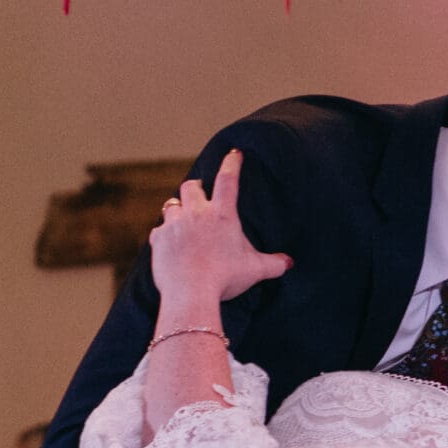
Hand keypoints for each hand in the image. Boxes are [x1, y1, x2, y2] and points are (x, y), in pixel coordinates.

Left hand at [148, 152, 289, 304]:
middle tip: (200, 195)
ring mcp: (174, 225)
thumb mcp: (254, 270)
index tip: (234, 153)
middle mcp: (196, 214)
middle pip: (191, 187)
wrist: (191, 293)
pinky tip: (169, 245)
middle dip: (196, 188)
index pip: (228, 180)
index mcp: (222, 215)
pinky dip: (164, 236)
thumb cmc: (225, 279)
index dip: (232, 163)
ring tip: (182, 219)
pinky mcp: (158, 240)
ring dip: (177, 210)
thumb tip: (289, 263)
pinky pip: (159, 231)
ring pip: (171, 205)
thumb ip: (273, 264)